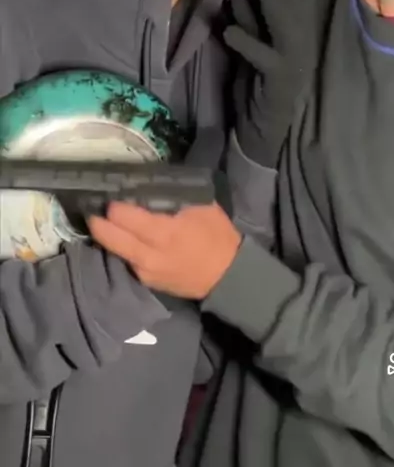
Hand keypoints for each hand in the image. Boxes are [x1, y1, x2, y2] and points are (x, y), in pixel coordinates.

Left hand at [88, 202, 241, 298]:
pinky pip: (126, 260)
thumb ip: (175, 196)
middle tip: (93, 207)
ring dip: (106, 234)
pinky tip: (122, 237)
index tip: (109, 194)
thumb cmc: (217, 237)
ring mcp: (145, 271)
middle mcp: (148, 254)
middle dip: (97, 220)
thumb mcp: (203, 207)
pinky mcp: (147, 281)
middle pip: (109, 236)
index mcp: (164, 232)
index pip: (123, 217)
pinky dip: (121, 247)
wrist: (228, 276)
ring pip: (113, 250)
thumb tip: (153, 184)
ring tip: (102, 220)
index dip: (113, 205)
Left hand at [224, 0, 317, 167]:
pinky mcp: (278, 80)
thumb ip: (252, 12)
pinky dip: (246, 44)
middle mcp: (299, 38)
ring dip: (274, 7)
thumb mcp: (254, 36)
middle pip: (296, 0)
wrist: (261, 125)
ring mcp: (293, 60)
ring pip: (286, 28)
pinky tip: (230, 33)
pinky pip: (263, 59)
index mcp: (295, 25)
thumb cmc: (256, 76)